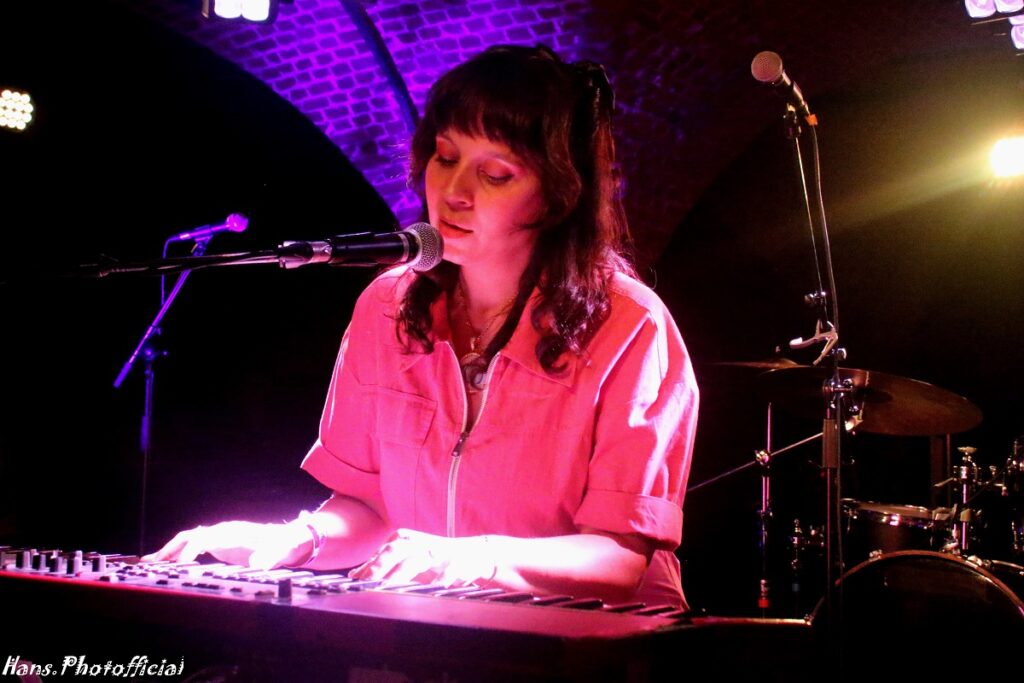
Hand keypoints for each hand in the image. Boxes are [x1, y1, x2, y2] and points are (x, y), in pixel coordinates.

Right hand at [142, 520, 311, 569]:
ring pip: (188, 540)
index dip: (190, 550)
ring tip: (150, 563)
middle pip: (190, 536)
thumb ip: (270, 556)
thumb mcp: (281, 551)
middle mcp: (222, 531)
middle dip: (170, 548)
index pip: (204, 538)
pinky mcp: (219, 544)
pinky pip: (194, 547)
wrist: (288, 539)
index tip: (179, 565)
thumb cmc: (284, 545)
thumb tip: (258, 564)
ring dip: (170, 551)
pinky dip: (179, 554)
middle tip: (152, 563)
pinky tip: (168, 564)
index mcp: (233, 533)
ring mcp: (219, 536)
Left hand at [349, 528, 496, 587]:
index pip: (380, 554)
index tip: (354, 583)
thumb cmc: (433, 558)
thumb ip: (381, 566)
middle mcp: (417, 542)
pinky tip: (433, 589)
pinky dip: (439, 579)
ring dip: (402, 574)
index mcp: (403, 539)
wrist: (472, 554)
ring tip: (389, 586)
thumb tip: (353, 575)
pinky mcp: (456, 562)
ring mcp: (437, 552)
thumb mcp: (406, 559)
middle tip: (366, 582)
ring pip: (416, 561)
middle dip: (379, 566)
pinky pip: (446, 571)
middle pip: (394, 552)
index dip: (367, 568)